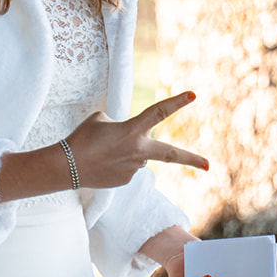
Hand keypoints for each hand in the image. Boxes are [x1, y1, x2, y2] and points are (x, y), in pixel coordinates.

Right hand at [65, 91, 208, 188]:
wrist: (66, 166)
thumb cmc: (82, 138)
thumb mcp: (101, 119)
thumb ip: (122, 124)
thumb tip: (130, 138)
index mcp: (132, 130)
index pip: (159, 112)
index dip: (177, 102)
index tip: (194, 94)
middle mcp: (138, 151)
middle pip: (170, 154)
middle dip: (191, 160)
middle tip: (209, 166)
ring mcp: (133, 169)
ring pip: (138, 156)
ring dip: (125, 152)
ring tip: (103, 152)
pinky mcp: (125, 181)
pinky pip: (127, 168)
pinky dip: (117, 163)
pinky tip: (102, 164)